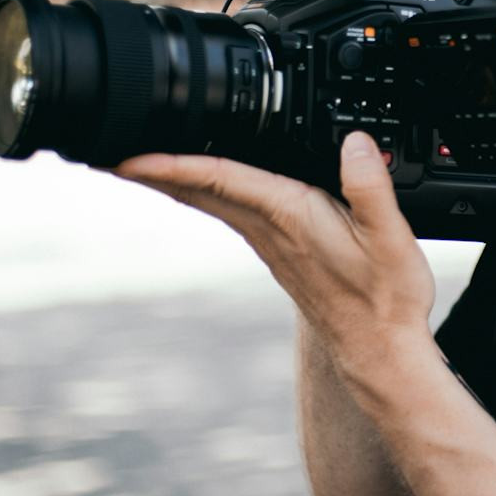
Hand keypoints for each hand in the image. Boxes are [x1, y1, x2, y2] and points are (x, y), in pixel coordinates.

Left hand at [111, 131, 434, 366]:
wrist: (379, 352)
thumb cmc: (385, 302)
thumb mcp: (391, 241)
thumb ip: (371, 188)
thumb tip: (355, 142)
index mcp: (290, 216)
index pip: (218, 180)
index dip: (172, 163)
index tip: (127, 154)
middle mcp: (269, 230)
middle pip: (196, 190)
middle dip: (151, 167)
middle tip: (104, 147)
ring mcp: (269, 242)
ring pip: (207, 200)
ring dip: (170, 177)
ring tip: (136, 158)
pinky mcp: (278, 250)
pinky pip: (226, 210)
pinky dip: (201, 190)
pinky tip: (198, 183)